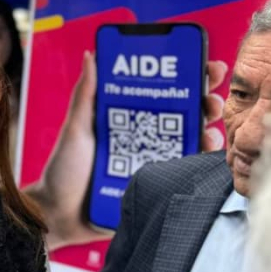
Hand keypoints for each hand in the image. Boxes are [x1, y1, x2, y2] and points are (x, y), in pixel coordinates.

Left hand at [25, 51, 226, 250]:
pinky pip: (185, 172)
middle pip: (186, 113)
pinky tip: (206, 156)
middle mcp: (145, 136)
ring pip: (192, 141)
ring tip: (210, 131)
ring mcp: (154, 160)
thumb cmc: (63, 171)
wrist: (59, 216)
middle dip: (206, 102)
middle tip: (211, 99)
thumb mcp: (75, 130)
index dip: (188, 76)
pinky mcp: (158, 185)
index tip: (206, 65)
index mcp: (128, 117)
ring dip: (209, 132)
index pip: (164, 91)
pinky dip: (200, 163)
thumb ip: (85, 96)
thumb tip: (90, 56)